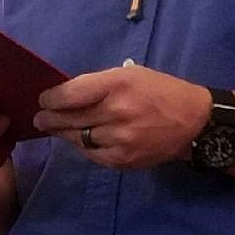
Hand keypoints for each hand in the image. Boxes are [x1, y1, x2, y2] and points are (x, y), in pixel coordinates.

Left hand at [34, 68, 210, 169]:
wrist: (194, 123)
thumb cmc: (160, 92)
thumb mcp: (131, 75)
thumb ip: (98, 85)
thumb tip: (65, 95)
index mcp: (117, 84)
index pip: (70, 94)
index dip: (51, 98)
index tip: (43, 100)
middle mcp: (116, 112)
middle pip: (68, 118)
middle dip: (49, 118)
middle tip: (40, 118)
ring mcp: (119, 139)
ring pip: (77, 138)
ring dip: (64, 133)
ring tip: (56, 128)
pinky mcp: (122, 159)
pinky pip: (91, 154)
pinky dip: (83, 147)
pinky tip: (81, 140)